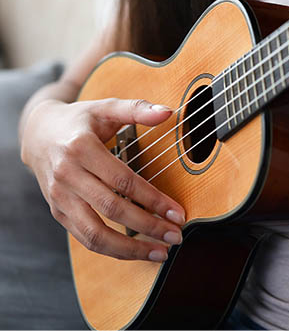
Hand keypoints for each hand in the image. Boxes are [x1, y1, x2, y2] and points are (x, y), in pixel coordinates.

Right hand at [21, 98, 185, 261]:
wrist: (37, 134)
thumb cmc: (80, 120)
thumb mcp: (106, 107)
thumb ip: (137, 109)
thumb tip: (167, 112)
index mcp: (81, 148)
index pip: (124, 181)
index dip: (153, 200)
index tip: (178, 213)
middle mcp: (67, 175)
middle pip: (112, 209)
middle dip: (148, 226)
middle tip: (176, 236)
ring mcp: (60, 198)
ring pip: (95, 234)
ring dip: (130, 249)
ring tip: (161, 253)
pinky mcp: (58, 213)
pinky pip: (86, 238)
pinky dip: (113, 250)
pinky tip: (137, 251)